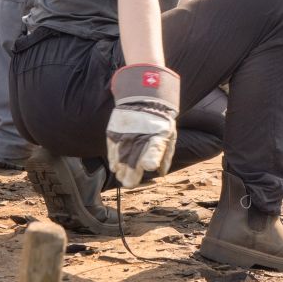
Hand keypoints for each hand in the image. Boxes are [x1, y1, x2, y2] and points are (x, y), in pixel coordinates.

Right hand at [106, 64, 179, 188]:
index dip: (152, 157)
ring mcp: (126, 134)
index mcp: (158, 135)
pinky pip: (112, 150)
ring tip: (122, 177)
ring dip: (121, 170)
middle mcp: (141, 135)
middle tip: (130, 183)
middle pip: (133, 160)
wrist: (144, 97)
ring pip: (121, 158)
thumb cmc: (159, 120)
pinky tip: (115, 167)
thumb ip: (166, 154)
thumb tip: (161, 173)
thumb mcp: (170, 134)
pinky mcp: (115, 132)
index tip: (149, 166)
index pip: (155, 148)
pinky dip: (113, 160)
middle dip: (131, 175)